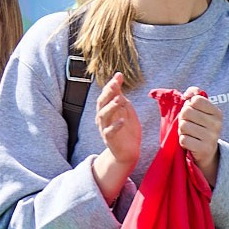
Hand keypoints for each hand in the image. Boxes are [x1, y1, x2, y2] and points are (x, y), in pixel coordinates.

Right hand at [90, 71, 141, 202]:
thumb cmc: (127, 131)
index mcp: (107, 110)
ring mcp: (105, 129)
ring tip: (120, 99)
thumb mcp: (126, 112)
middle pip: (101, 103)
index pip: (107, 95)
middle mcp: (103, 118)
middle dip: (107, 93)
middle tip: (115, 84)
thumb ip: (122, 99)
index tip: (119, 75)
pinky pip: (109, 132)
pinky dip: (115, 126)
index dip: (112, 85)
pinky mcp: (109, 140)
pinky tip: (122, 120)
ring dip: (110, 107)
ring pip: (103, 116)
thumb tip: (118, 82)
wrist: (128, 152)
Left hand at [179, 88, 223, 183]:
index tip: (192, 112)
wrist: (207, 152)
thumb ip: (195, 95)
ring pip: (183, 126)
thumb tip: (188, 94)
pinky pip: (183, 140)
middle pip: (186, 112)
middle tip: (189, 125)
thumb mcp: (199, 110)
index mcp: (217, 113)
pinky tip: (190, 142)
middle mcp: (217, 124)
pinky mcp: (204, 149)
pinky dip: (182, 141)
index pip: (196, 100)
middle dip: (183, 118)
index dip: (188, 105)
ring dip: (182, 131)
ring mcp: (212, 137)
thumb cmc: (199, 126)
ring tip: (190, 134)